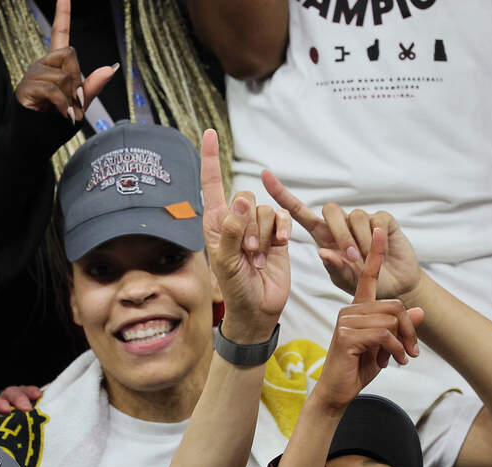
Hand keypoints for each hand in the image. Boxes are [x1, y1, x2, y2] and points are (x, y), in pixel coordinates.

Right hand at [14, 0, 115, 121]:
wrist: (35, 143)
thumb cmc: (54, 125)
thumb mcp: (80, 105)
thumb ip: (92, 87)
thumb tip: (110, 69)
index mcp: (56, 65)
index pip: (59, 33)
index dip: (62, 13)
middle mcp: (42, 65)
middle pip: (69, 53)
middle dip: (76, 78)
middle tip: (72, 100)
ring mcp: (32, 75)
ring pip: (62, 74)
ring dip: (69, 96)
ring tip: (61, 110)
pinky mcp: (25, 88)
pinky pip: (53, 88)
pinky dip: (62, 104)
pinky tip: (59, 112)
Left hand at [200, 130, 289, 342]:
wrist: (258, 308)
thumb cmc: (234, 288)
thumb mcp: (226, 261)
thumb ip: (232, 230)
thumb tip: (240, 200)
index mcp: (215, 223)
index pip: (212, 184)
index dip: (210, 159)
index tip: (209, 132)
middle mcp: (235, 220)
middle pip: (245, 197)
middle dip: (248, 224)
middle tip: (245, 252)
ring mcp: (257, 227)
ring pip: (265, 209)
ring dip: (263, 234)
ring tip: (256, 258)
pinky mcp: (278, 234)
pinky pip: (282, 217)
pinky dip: (281, 231)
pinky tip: (278, 247)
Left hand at [262, 171, 420, 301]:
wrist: (393, 286)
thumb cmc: (361, 281)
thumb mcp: (343, 279)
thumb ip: (333, 268)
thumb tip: (323, 252)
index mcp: (322, 234)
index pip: (298, 211)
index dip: (281, 194)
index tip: (263, 175)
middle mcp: (340, 223)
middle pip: (330, 209)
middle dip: (339, 233)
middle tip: (352, 257)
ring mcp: (362, 219)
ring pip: (354, 216)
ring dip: (360, 240)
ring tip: (366, 258)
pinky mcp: (383, 219)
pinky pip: (376, 220)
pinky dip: (377, 238)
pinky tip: (381, 249)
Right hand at [310, 228, 423, 409]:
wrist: (337, 391)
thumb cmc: (357, 368)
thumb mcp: (386, 346)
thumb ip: (400, 329)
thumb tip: (419, 312)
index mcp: (357, 309)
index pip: (366, 277)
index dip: (374, 255)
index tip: (379, 231)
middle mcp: (349, 311)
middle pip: (394, 305)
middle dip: (408, 330)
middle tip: (409, 352)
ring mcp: (345, 322)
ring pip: (390, 320)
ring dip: (402, 344)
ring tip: (397, 359)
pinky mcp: (346, 336)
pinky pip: (384, 335)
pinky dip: (395, 350)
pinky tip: (389, 362)